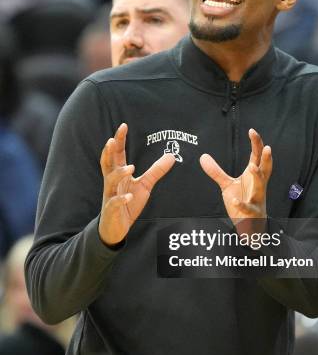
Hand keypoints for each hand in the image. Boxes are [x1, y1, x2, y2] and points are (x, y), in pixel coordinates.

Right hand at [99, 123, 174, 245]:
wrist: (116, 228)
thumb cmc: (128, 203)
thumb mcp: (144, 185)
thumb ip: (156, 171)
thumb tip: (172, 156)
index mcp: (119, 174)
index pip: (117, 154)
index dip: (119, 141)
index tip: (123, 126)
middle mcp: (112, 182)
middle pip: (108, 163)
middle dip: (109, 151)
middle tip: (112, 139)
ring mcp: (110, 195)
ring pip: (110, 181)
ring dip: (119, 174)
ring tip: (131, 168)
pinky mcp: (112, 210)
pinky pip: (114, 203)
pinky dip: (120, 199)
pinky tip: (128, 196)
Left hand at [200, 128, 272, 222]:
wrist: (251, 225)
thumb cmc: (243, 200)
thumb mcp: (227, 185)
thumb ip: (216, 171)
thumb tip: (203, 157)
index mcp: (254, 176)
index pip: (257, 156)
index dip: (256, 143)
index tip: (252, 131)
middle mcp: (259, 185)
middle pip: (265, 169)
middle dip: (266, 158)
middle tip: (267, 147)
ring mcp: (257, 199)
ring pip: (260, 187)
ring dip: (258, 177)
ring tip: (252, 168)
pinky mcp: (251, 213)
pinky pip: (247, 208)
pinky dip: (242, 205)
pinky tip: (234, 201)